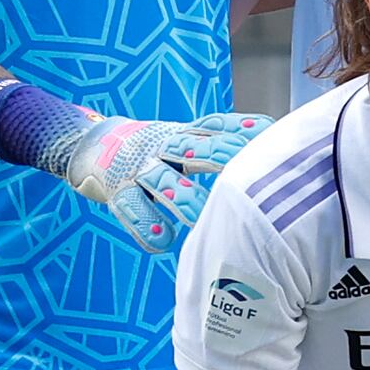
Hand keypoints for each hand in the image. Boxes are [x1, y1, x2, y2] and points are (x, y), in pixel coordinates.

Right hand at [51, 109, 263, 259]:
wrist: (94, 145)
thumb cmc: (156, 150)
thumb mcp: (185, 137)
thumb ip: (222, 142)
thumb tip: (275, 148)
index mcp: (186, 134)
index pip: (219, 128)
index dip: (245, 132)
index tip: (273, 140)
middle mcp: (164, 147)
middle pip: (196, 150)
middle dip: (222, 161)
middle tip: (249, 183)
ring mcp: (141, 169)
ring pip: (164, 181)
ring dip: (186, 200)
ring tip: (203, 221)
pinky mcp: (119, 191)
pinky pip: (132, 209)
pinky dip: (147, 227)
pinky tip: (163, 242)